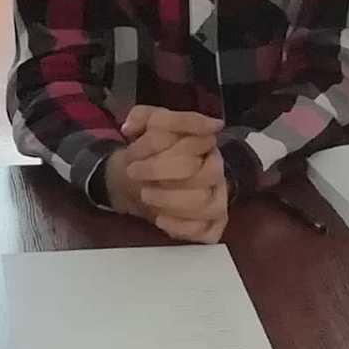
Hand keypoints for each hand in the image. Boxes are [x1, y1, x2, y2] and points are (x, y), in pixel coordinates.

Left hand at [107, 108, 228, 243]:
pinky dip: (183, 227)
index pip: (196, 138)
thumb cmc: (152, 151)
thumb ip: (140, 117)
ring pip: (207, 203)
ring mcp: (218, 196)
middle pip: (205, 172)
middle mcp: (216, 168)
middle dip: (164, 171)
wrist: (146, 180)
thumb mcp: (146, 126)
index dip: (163, 142)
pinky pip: (207, 230)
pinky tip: (160, 220)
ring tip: (145, 195)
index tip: (134, 148)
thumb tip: (130, 127)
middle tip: (134, 173)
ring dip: (172, 201)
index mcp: (205, 141)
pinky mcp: (213, 223)